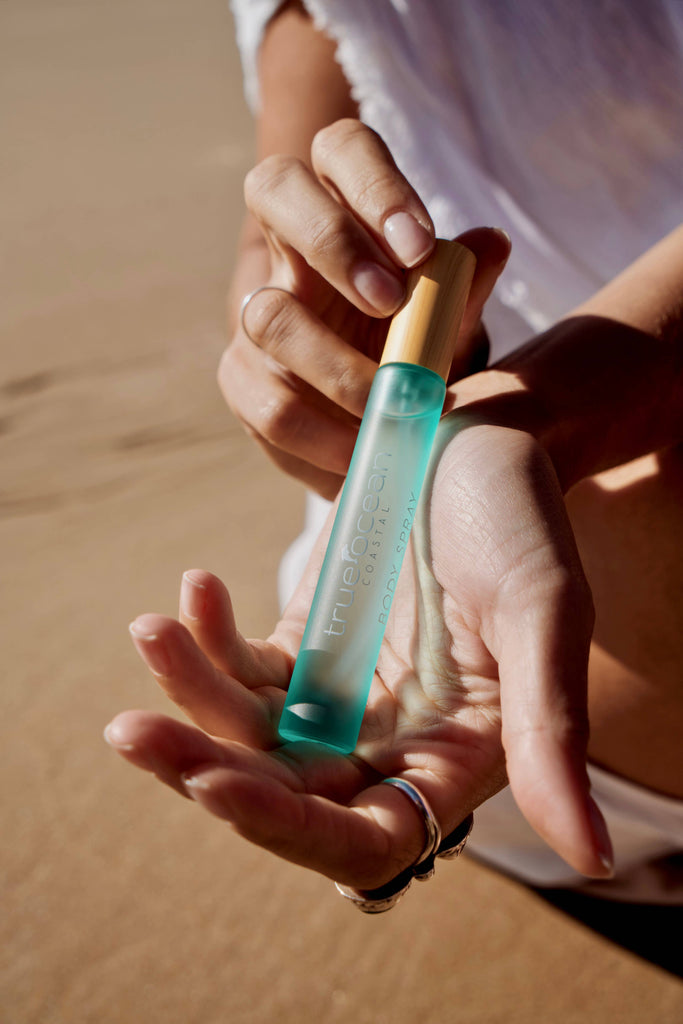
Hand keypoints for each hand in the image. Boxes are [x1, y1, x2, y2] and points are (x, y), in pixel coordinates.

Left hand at [105, 404, 612, 889]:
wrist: (471, 437)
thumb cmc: (520, 516)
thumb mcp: (542, 610)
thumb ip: (553, 730)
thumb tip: (594, 860)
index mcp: (454, 757)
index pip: (367, 839)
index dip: (289, 830)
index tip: (214, 785)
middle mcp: (391, 744)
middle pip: (285, 795)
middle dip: (203, 769)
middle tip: (130, 730)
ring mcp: (340, 696)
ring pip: (246, 732)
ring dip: (189, 693)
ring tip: (149, 630)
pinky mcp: (303, 646)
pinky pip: (239, 666)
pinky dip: (206, 637)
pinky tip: (196, 587)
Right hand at [220, 119, 510, 496]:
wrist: (381, 428)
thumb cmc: (417, 356)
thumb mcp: (450, 323)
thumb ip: (463, 288)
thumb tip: (493, 243)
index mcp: (348, 215)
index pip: (341, 151)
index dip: (373, 184)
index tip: (419, 248)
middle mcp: (292, 252)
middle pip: (273, 188)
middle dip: (332, 240)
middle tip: (388, 302)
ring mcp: (258, 316)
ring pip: (268, 314)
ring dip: (338, 367)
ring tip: (396, 407)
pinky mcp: (244, 383)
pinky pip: (267, 405)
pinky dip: (323, 434)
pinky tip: (364, 450)